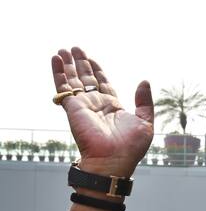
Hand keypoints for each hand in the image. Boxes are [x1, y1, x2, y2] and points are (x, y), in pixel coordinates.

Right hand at [51, 47, 153, 176]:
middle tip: (75, 49)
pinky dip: (58, 73)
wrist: (112, 161)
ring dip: (68, 65)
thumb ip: (144, 102)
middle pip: (87, 79)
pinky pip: (63, 87)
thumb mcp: (145, 122)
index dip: (97, 70)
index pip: (103, 83)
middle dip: (81, 64)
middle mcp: (97, 105)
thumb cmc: (130, 148)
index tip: (91, 59)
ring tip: (63, 50)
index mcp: (113, 107)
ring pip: (73, 81)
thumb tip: (144, 82)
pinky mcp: (73, 108)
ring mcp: (84, 106)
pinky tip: (55, 59)